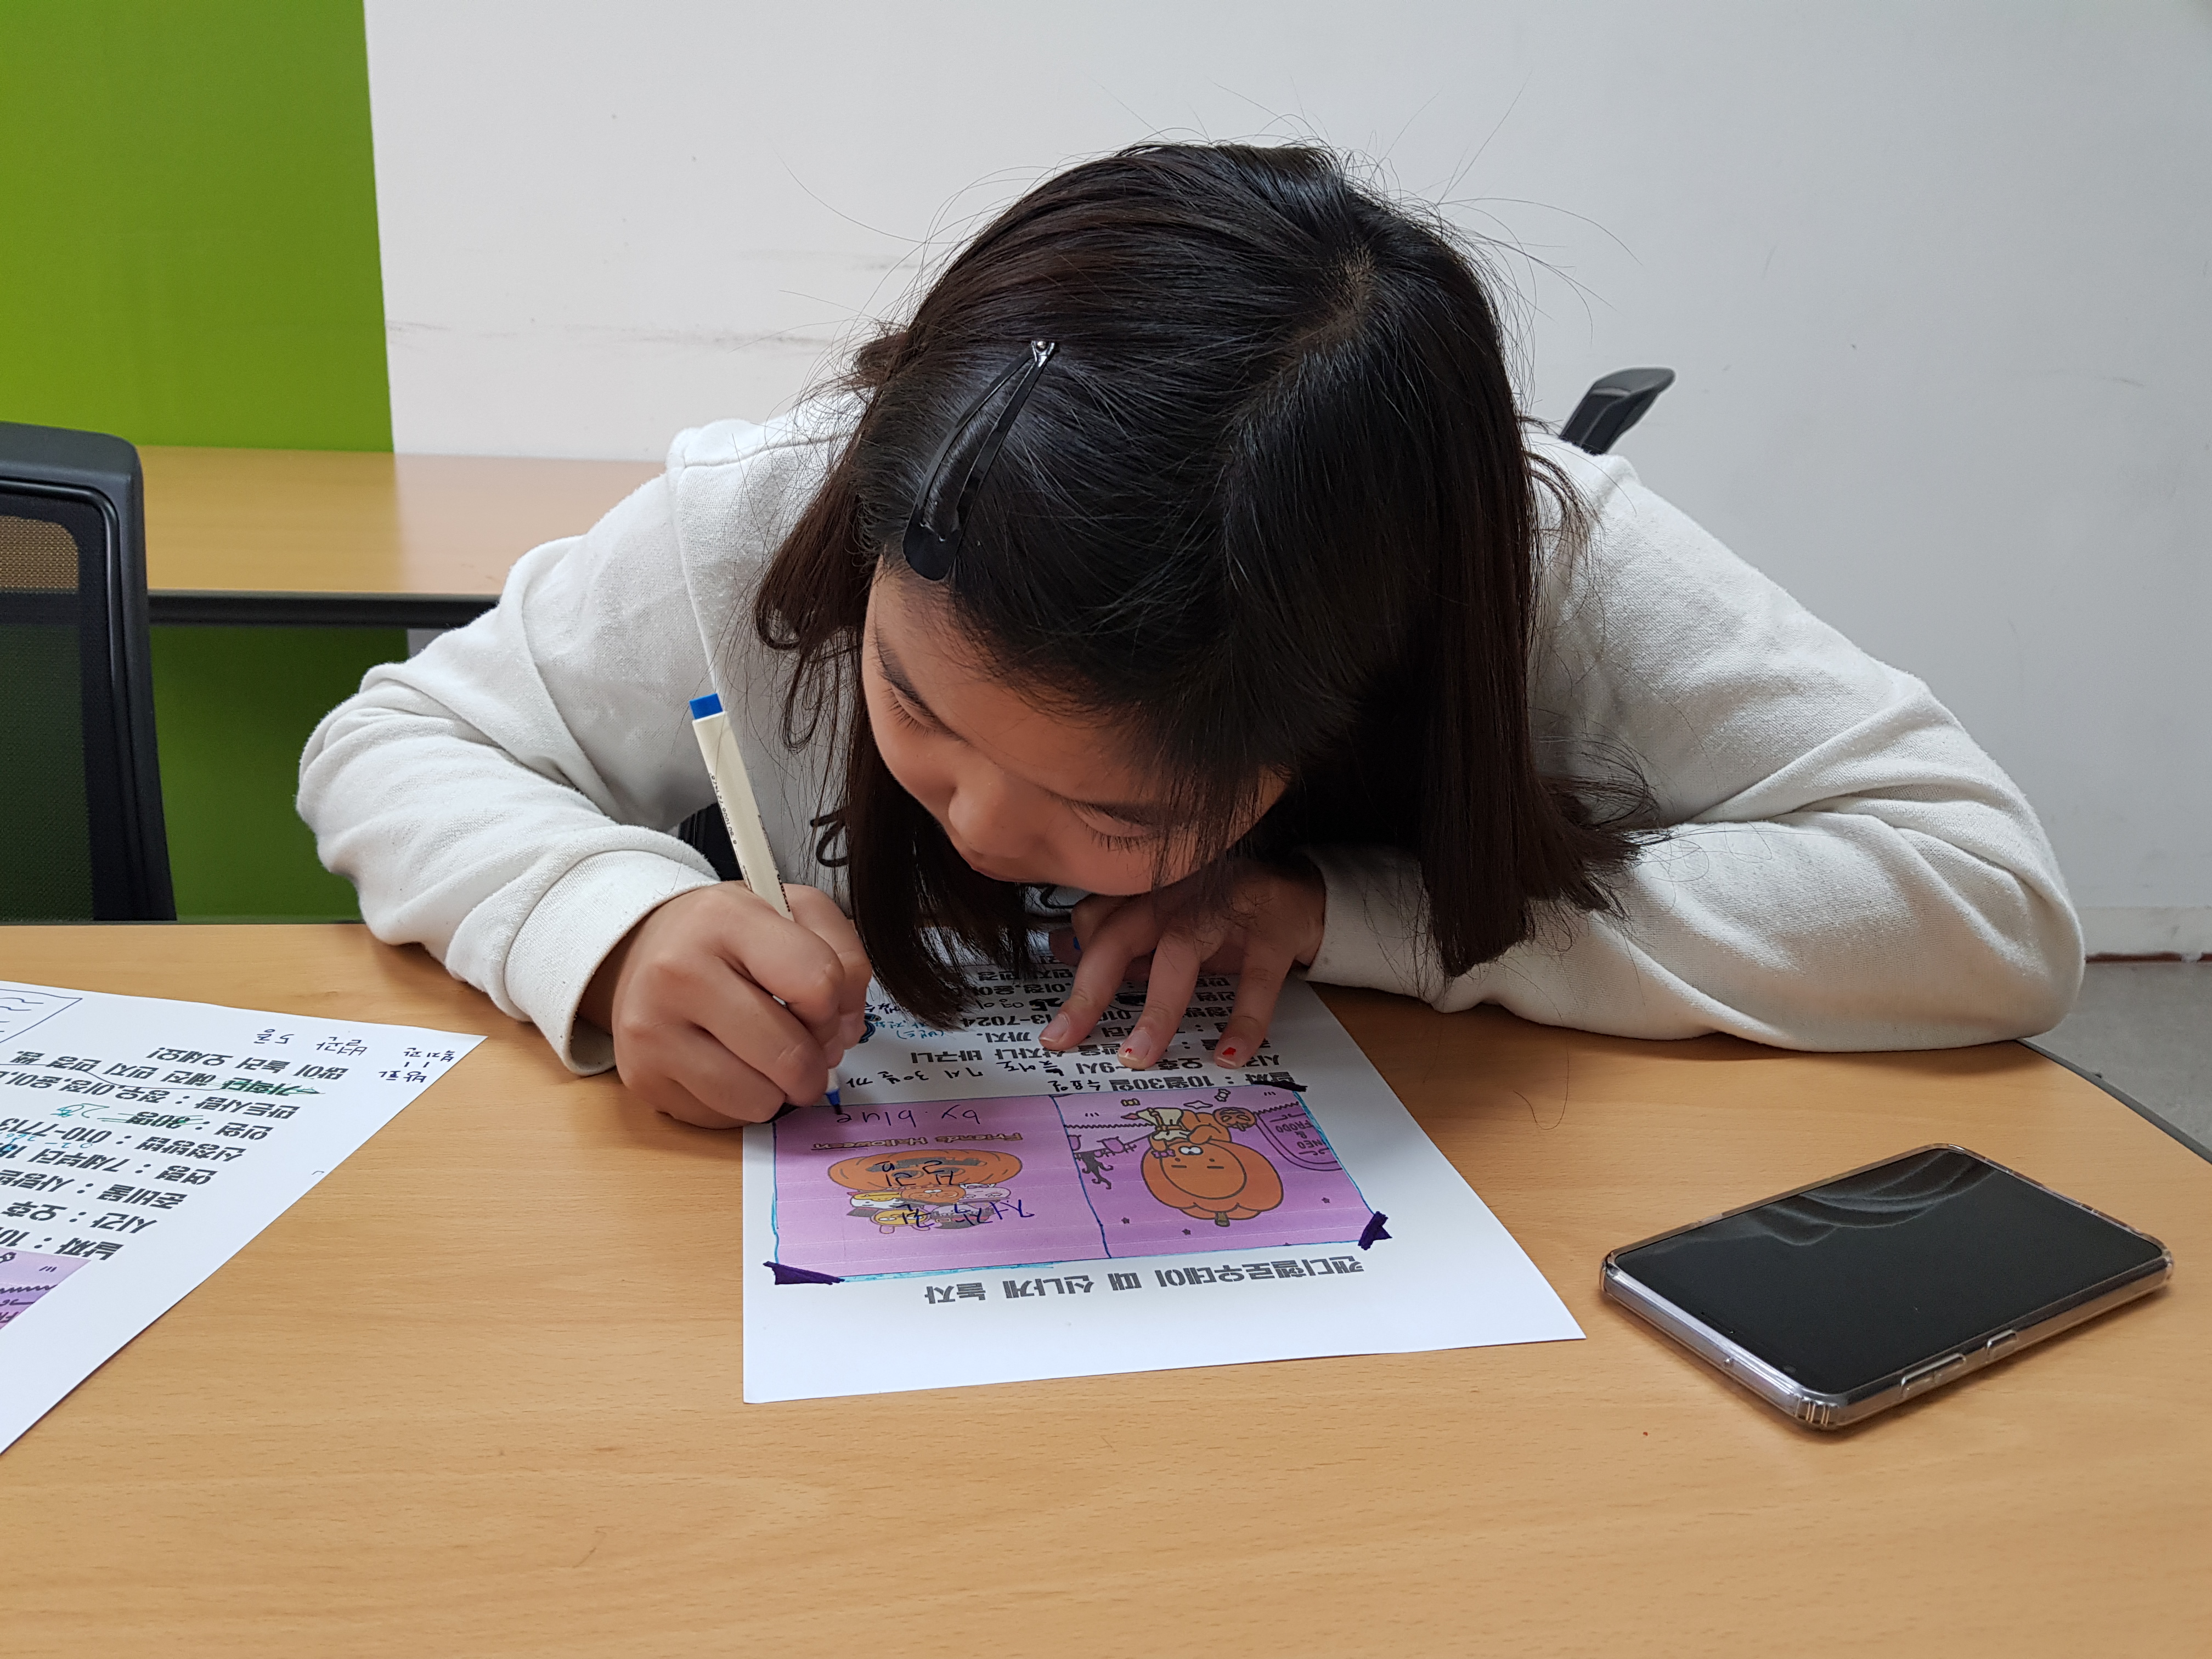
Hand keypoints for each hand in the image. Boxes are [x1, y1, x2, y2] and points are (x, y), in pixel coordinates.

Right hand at [579, 884, 870, 1127]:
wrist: (645, 950)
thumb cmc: (728, 937)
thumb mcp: (794, 911)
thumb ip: (844, 957)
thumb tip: (847, 1030)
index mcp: (724, 920)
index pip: (817, 984)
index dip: (834, 1005)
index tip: (820, 1005)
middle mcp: (678, 972)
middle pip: (790, 1057)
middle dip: (815, 1063)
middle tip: (805, 1047)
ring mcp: (652, 1030)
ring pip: (759, 1100)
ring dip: (778, 1090)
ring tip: (764, 1056)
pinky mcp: (642, 1077)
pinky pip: (723, 1118)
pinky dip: (740, 1102)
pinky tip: (728, 1066)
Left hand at [1038, 859, 1324, 1072]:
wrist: (1300, 895)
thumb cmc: (1223, 916)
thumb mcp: (1167, 924)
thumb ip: (1120, 939)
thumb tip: (1061, 951)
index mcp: (1147, 894)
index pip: (1094, 922)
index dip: (1075, 971)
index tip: (1059, 1026)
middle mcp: (1178, 895)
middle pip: (1121, 934)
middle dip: (1089, 990)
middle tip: (1065, 1039)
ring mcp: (1226, 910)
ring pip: (1180, 953)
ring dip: (1157, 1009)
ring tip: (1139, 1057)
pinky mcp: (1273, 931)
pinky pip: (1256, 979)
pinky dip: (1245, 1019)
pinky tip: (1230, 1054)